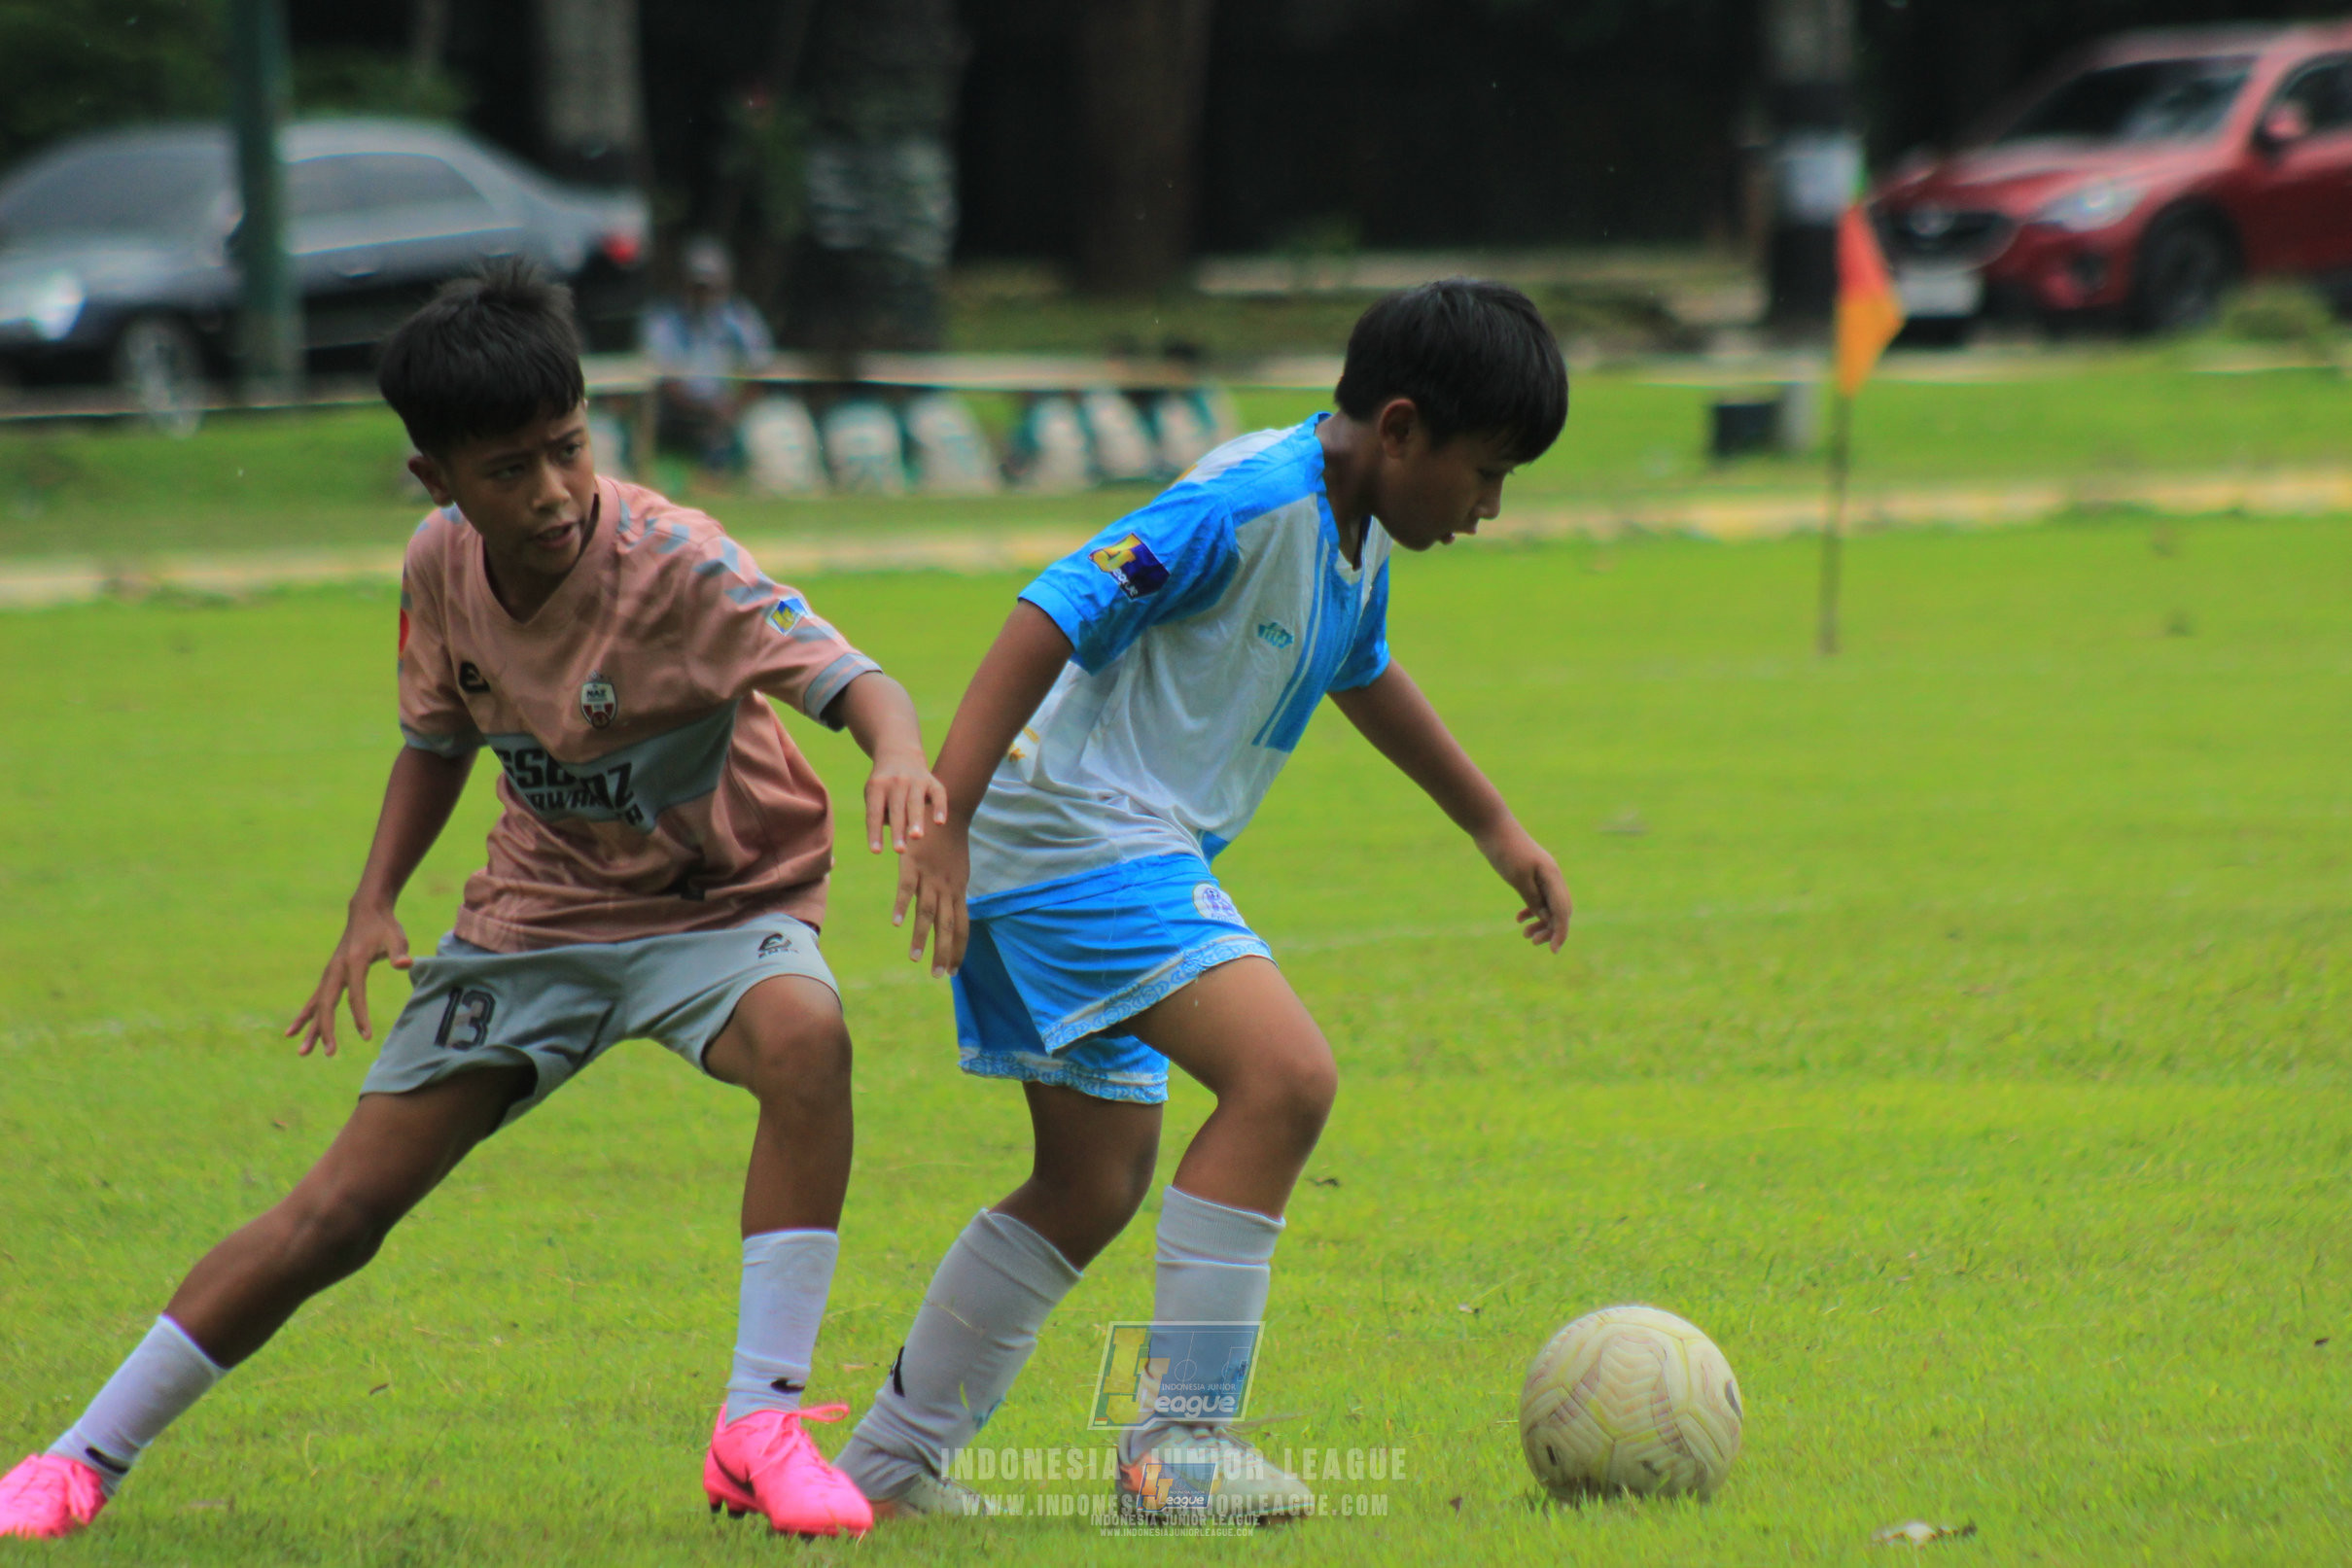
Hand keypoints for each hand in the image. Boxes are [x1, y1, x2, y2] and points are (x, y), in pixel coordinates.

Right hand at [285, 901, 411, 1055]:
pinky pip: (315, 1000)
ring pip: (316, 1005)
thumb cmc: (385, 927)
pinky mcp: (329, 976)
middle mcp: (336, 969)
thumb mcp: (397, 937)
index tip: (367, 1036)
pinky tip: (294, 1032)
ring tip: (303, 1053)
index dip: (360, 1015)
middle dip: (327, 1029)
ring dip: (309, 1028)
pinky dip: (306, 1016)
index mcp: (354, 962)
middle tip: (331, 1052)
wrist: (366, 912)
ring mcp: (330, 973)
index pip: (356, 994)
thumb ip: (400, 952)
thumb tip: (406, 964)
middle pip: (328, 1004)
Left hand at [863, 746, 949, 854]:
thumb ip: (882, 814)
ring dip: (916, 821)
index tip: (876, 851)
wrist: (899, 754)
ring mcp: (915, 780)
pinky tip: (940, 823)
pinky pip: (938, 794)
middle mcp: (895, 782)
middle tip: (899, 850)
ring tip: (916, 838)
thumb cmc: (884, 785)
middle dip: (898, 830)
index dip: (875, 832)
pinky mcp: (931, 781)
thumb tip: (900, 831)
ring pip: (915, 802)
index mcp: (877, 786)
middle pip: (896, 809)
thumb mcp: (874, 794)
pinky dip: (939, 808)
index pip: (874, 813)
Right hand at [892, 818, 969, 978]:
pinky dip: (901, 906)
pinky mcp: (914, 864)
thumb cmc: (952, 841)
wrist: (949, 809)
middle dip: (944, 952)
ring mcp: (931, 876)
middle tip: (939, 975)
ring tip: (915, 958)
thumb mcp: (959, 871)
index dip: (958, 949)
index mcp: (959, 890)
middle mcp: (948, 887)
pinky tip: (896, 923)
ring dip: (922, 937)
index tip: (953, 970)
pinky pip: (907, 889)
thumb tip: (952, 911)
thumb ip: (954, 892)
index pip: (962, 926)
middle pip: (948, 926)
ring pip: (928, 912)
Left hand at [1476, 820, 1570, 951]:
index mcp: (1552, 876)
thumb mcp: (1518, 878)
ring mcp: (1542, 874)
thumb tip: (1546, 919)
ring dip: (1540, 921)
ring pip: (1548, 905)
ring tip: (1524, 934)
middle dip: (1550, 929)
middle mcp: (1552, 876)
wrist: (1491, 825)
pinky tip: (1519, 918)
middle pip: (1559, 910)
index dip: (1560, 932)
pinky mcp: (1530, 873)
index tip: (1554, 951)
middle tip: (1531, 941)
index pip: (1562, 911)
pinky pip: (1538, 897)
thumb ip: (1533, 899)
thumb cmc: (1504, 850)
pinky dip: (1531, 909)